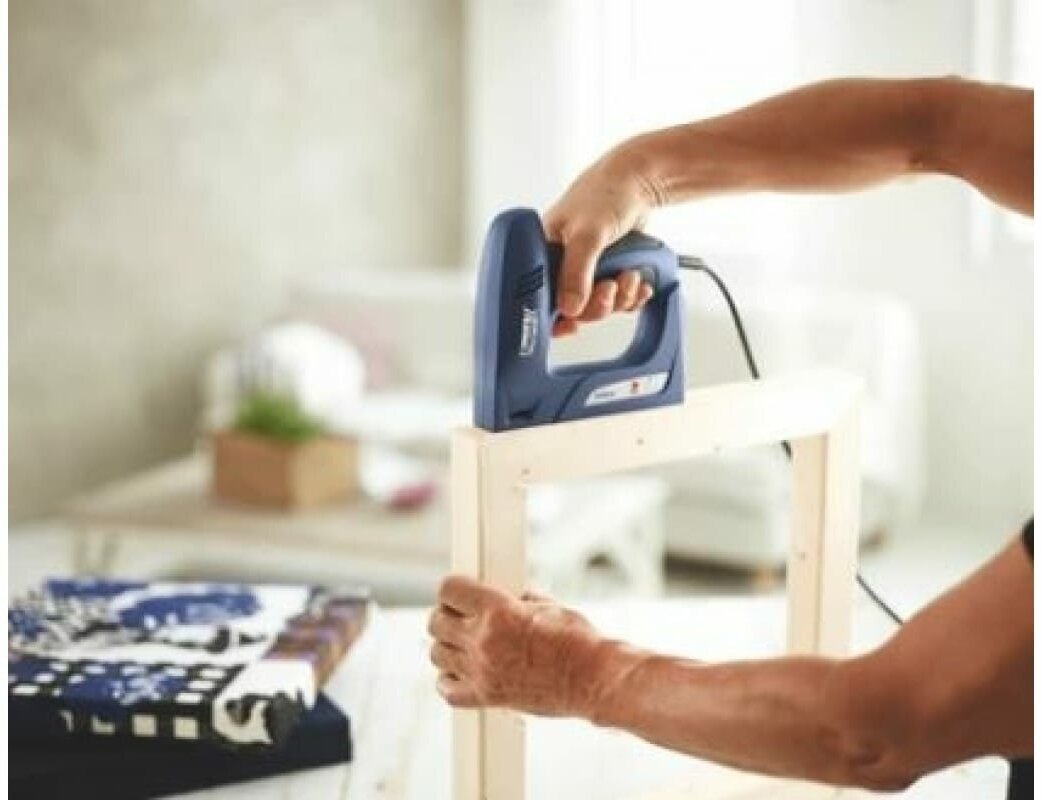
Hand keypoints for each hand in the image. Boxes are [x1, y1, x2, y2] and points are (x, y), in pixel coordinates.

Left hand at [428, 576, 606, 717]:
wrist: (593, 680)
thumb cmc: (578, 642)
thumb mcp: (548, 605)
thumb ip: (519, 599)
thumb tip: (509, 596)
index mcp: (498, 612)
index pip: (449, 590)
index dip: (452, 589)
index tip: (458, 592)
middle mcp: (484, 640)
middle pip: (436, 622)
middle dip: (446, 615)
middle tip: (459, 616)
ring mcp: (483, 671)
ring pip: (437, 655)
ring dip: (446, 646)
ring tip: (462, 644)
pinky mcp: (488, 697)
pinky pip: (448, 690)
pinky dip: (449, 680)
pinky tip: (462, 672)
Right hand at [543, 140, 662, 335]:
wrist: (640, 181)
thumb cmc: (605, 194)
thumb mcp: (587, 234)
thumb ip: (576, 273)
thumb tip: (569, 309)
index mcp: (543, 254)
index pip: (540, 298)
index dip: (554, 317)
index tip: (571, 326)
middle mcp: (561, 264)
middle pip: (574, 309)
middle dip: (598, 304)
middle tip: (610, 288)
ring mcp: (586, 270)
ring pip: (599, 305)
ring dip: (620, 298)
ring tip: (629, 276)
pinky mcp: (607, 271)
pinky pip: (617, 298)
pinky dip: (631, 295)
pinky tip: (638, 282)